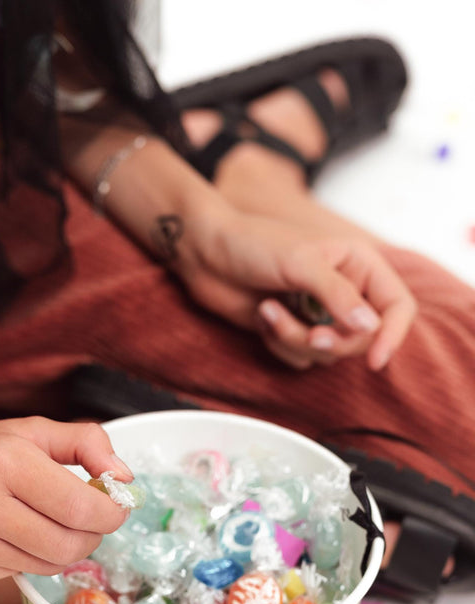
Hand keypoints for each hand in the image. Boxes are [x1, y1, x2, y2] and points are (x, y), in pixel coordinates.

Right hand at [0, 415, 131, 585]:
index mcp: (2, 461)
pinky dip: (29, 557)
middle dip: (92, 535)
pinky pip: (18, 574)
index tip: (116, 506)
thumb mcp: (30, 430)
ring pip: (48, 565)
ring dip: (62, 548)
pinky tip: (9, 535)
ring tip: (46, 523)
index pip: (80, 506)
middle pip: (69, 545)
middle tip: (88, 520)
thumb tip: (124, 478)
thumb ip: (86, 443)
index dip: (111, 512)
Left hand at [173, 198, 416, 369]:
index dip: (392, 335)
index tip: (375, 359)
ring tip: (269, 310)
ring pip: (328, 353)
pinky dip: (278, 342)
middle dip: (331, 341)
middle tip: (309, 335)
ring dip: (295, 339)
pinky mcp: (293, 330)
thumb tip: (371, 326)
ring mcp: (319, 313)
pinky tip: (262, 315)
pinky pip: (300, 358)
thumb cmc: (252, 244)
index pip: (397, 307)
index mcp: (359, 264)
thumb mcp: (301, 263)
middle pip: (362, 339)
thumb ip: (338, 295)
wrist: (206, 253)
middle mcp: (345, 291)